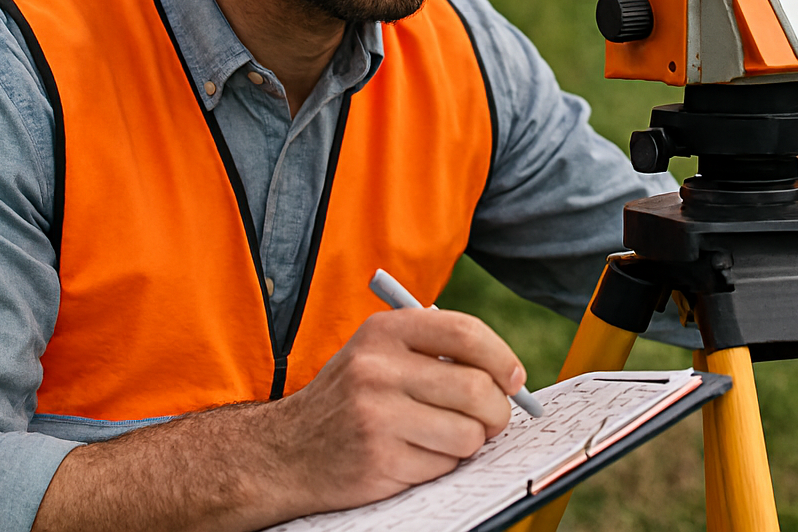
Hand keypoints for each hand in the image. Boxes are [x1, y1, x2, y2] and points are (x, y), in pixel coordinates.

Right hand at [269, 308, 525, 515]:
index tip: (514, 378)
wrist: (283, 452)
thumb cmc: (348, 400)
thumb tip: (508, 377)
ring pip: (467, 433)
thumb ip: (433, 353)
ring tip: (447, 439)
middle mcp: (378, 369)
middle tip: (494, 420)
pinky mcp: (379, 460)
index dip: (501, 357)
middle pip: (475, 389)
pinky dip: (442, 465)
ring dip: (470, 443)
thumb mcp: (376, 355)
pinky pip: (443, 465)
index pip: (465, 332)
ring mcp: (376, 416)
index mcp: (383, 332)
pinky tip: (416, 455)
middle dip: (497, 412)